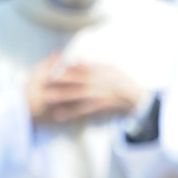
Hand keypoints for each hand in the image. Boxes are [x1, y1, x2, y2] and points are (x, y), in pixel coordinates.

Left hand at [28, 58, 143, 124]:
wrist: (132, 97)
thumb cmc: (119, 80)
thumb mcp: (108, 67)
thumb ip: (91, 65)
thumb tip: (76, 61)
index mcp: (98, 72)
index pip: (78, 70)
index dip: (65, 70)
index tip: (51, 70)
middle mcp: (96, 84)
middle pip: (75, 82)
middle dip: (60, 83)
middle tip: (45, 83)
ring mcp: (97, 96)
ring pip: (77, 97)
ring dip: (62, 98)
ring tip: (48, 98)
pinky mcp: (97, 108)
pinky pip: (81, 111)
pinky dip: (70, 113)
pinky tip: (59, 115)